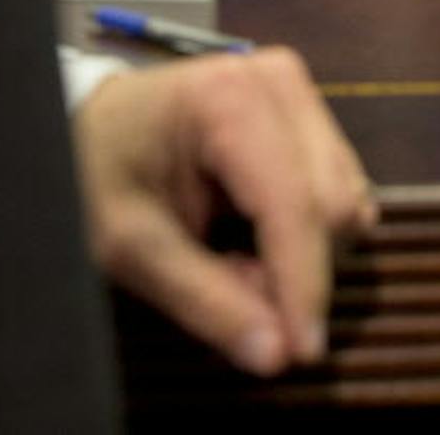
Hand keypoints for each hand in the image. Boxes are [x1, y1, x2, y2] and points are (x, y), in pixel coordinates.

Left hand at [70, 48, 376, 374]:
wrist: (93, 128)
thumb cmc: (97, 177)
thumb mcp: (129, 247)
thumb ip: (203, 300)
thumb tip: (276, 356)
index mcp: (229, 99)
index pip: (294, 204)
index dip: (303, 285)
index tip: (301, 353)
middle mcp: (279, 83)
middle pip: (332, 205)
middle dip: (295, 272)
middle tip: (233, 294)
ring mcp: (299, 94)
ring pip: (346, 203)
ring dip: (303, 255)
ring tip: (234, 260)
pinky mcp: (310, 113)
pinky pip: (341, 192)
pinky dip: (307, 234)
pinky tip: (256, 236)